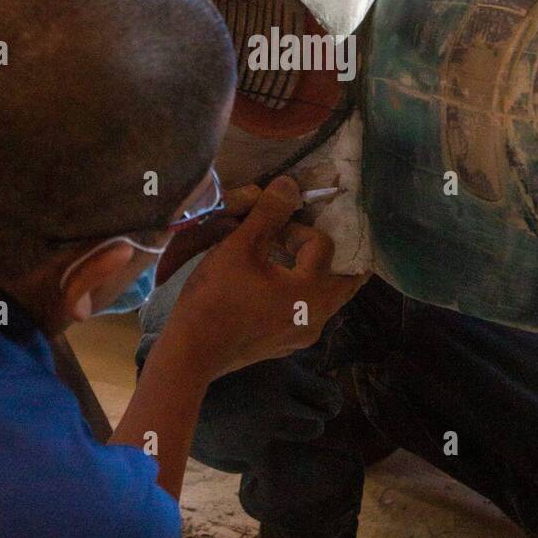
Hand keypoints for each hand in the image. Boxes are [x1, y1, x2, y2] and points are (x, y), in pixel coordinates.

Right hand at [162, 175, 368, 381]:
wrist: (191, 353)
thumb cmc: (215, 297)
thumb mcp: (239, 247)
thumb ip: (269, 213)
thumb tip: (290, 184)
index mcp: (311, 292)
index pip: (322, 244)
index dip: (296, 228)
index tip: (268, 229)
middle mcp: (317, 317)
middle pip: (346, 279)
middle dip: (335, 253)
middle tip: (316, 234)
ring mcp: (303, 336)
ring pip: (329, 297)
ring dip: (319, 273)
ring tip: (296, 256)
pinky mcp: (287, 345)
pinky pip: (309, 313)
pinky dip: (304, 293)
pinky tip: (277, 283)